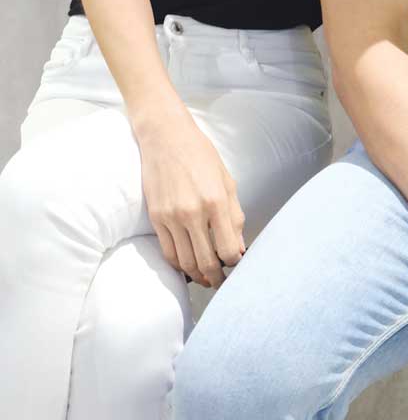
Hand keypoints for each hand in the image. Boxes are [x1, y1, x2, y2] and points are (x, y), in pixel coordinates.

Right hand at [135, 105, 245, 287]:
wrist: (165, 137)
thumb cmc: (201, 155)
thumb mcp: (227, 181)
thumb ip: (235, 216)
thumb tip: (238, 247)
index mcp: (216, 201)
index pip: (228, 249)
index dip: (234, 262)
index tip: (235, 263)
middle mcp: (193, 212)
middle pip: (206, 262)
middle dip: (217, 278)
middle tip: (222, 282)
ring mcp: (172, 217)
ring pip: (186, 262)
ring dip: (198, 276)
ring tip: (207, 278)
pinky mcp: (156, 218)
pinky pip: (168, 253)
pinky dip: (179, 265)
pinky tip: (188, 266)